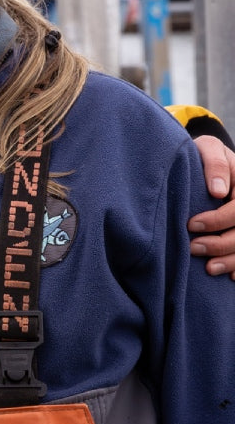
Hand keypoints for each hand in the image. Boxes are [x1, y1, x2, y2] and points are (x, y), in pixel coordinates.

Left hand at [190, 135, 234, 278]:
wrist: (208, 161)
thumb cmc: (205, 155)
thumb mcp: (209, 148)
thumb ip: (215, 163)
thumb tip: (218, 192)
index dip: (218, 220)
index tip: (192, 224)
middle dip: (221, 244)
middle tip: (193, 247)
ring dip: (232, 261)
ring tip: (209, 268)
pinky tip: (230, 276)